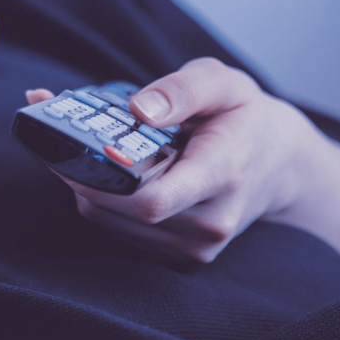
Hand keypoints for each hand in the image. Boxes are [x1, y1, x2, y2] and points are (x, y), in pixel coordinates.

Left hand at [27, 57, 336, 263]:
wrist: (278, 164)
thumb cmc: (243, 117)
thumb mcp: (223, 83)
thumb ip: (182, 89)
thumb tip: (140, 108)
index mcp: (223, 175)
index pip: (153, 200)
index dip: (101, 181)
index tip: (71, 150)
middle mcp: (211, 222)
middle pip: (120, 210)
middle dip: (81, 173)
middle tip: (60, 135)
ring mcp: (196, 247)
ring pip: (110, 221)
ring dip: (86, 186)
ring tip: (87, 149)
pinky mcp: (181, 257)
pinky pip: (118, 230)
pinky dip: (101, 200)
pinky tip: (108, 173)